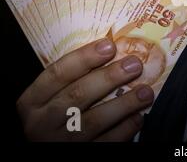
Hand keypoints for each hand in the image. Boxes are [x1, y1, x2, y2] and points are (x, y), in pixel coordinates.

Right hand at [16, 38, 153, 140]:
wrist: (53, 151)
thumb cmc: (55, 119)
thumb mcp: (51, 99)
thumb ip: (72, 80)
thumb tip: (111, 53)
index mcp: (33, 102)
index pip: (57, 74)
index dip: (84, 58)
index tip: (109, 46)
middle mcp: (42, 123)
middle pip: (78, 95)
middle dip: (109, 77)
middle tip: (134, 64)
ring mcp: (61, 143)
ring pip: (94, 121)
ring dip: (123, 104)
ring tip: (145, 92)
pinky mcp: (81, 156)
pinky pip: (106, 142)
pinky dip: (124, 129)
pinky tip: (138, 117)